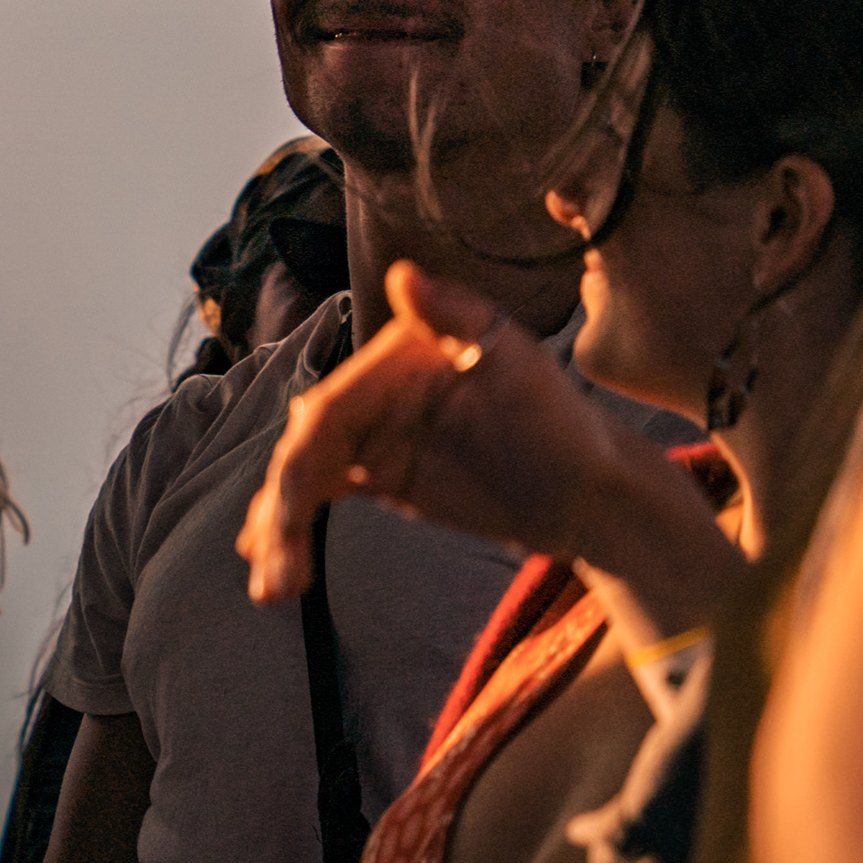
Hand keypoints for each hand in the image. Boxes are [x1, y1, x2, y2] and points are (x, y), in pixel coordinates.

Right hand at [237, 259, 636, 601]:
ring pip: (302, 481)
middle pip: (303, 452)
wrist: (589, 491)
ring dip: (278, 532)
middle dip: (279, 511)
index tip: (288, 516)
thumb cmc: (561, 422)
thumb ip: (458, 317)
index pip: (328, 413)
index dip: (298, 464)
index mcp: (395, 361)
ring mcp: (373, 437)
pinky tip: (276, 574)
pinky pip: (320, 497)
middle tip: (274, 571)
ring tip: (273, 589)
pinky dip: (293, 532)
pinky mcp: (379, 475)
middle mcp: (373, 394)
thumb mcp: (519, 365)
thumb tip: (403, 273)